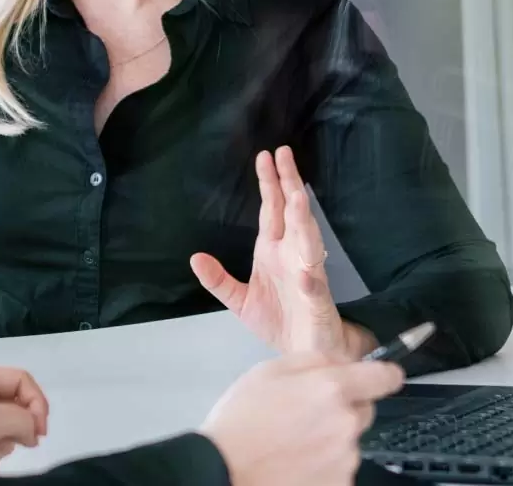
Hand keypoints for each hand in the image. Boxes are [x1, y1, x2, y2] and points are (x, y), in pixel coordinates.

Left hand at [190, 147, 355, 356]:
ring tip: (297, 196)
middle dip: (288, 184)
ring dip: (303, 219)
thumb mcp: (240, 301)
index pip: (273, 210)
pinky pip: (314, 285)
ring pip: (307, 240)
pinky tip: (304, 268)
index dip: (270, 184)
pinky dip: (309, 276)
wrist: (308, 358)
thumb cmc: (280, 323)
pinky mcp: (317, 301)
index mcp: (273, 252)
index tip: (266, 157)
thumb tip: (195, 258)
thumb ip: (219, 280)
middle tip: (283, 154)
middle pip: (292, 213)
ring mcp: (307, 274)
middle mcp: (292, 255)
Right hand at [200, 353, 403, 485]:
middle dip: (343, 407)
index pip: (384, 377)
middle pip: (364, 409)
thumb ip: (312, 360)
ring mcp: (345, 458)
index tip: (384, 376)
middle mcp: (345, 423)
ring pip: (349, 440)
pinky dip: (325, 463)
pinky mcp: (341, 483)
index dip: (385, 374)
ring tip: (293, 439)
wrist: (227, 471)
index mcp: (330, 389)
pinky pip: (341, 467)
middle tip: (307, 412)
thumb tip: (339, 360)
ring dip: (331, 437)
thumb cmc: (241, 423)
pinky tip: (296, 459)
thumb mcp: (268, 370)